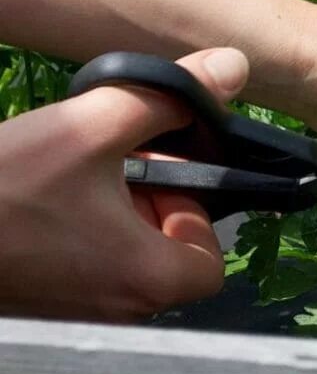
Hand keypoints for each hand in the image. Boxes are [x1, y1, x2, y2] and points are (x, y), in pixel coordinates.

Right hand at [0, 47, 248, 321]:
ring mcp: (77, 308)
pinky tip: (55, 189)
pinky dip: (87, 226)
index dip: (196, 214)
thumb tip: (236, 65)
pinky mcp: (46, 297)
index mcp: (146, 280)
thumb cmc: (6, 186)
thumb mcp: (94, 127)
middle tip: (121, 162)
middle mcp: (119, 307)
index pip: (210, 264)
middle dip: (155, 202)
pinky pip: (91, 262)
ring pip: (129, 256)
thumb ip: (171, 97)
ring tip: (84, 170)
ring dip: (119, 209)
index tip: (161, 176)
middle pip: (170, 255)